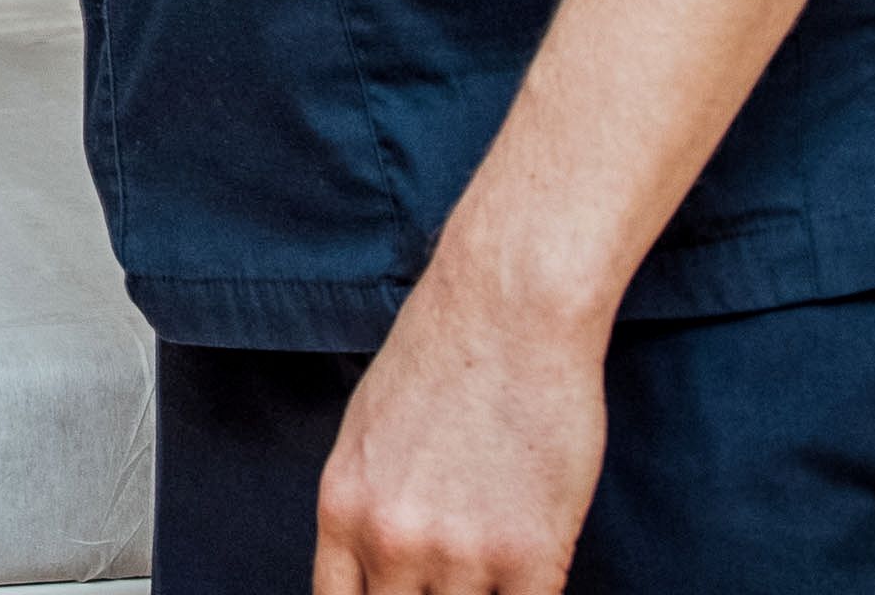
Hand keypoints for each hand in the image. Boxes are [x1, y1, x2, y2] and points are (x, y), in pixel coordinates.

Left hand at [312, 268, 609, 594]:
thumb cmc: (444, 353)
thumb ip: (365, 509)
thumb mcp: (366, 432)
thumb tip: (373, 566)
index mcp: (343, 510)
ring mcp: (462, 555)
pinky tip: (529, 570)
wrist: (512, 307)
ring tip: (490, 564)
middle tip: (451, 579)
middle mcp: (392, 541)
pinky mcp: (531, 555)